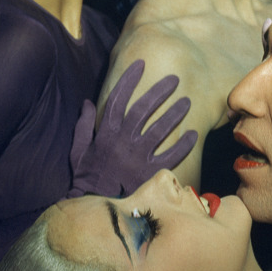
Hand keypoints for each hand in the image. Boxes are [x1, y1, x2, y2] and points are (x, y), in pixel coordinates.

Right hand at [67, 60, 196, 196]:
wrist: (95, 206)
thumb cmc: (86, 178)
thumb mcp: (78, 150)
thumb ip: (82, 125)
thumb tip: (87, 103)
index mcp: (105, 133)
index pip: (118, 99)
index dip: (129, 80)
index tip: (140, 65)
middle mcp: (123, 141)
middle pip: (143, 109)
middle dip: (159, 91)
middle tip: (174, 80)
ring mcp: (137, 157)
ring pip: (160, 129)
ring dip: (175, 113)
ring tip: (187, 102)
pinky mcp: (150, 172)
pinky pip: (171, 156)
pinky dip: (183, 145)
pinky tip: (194, 134)